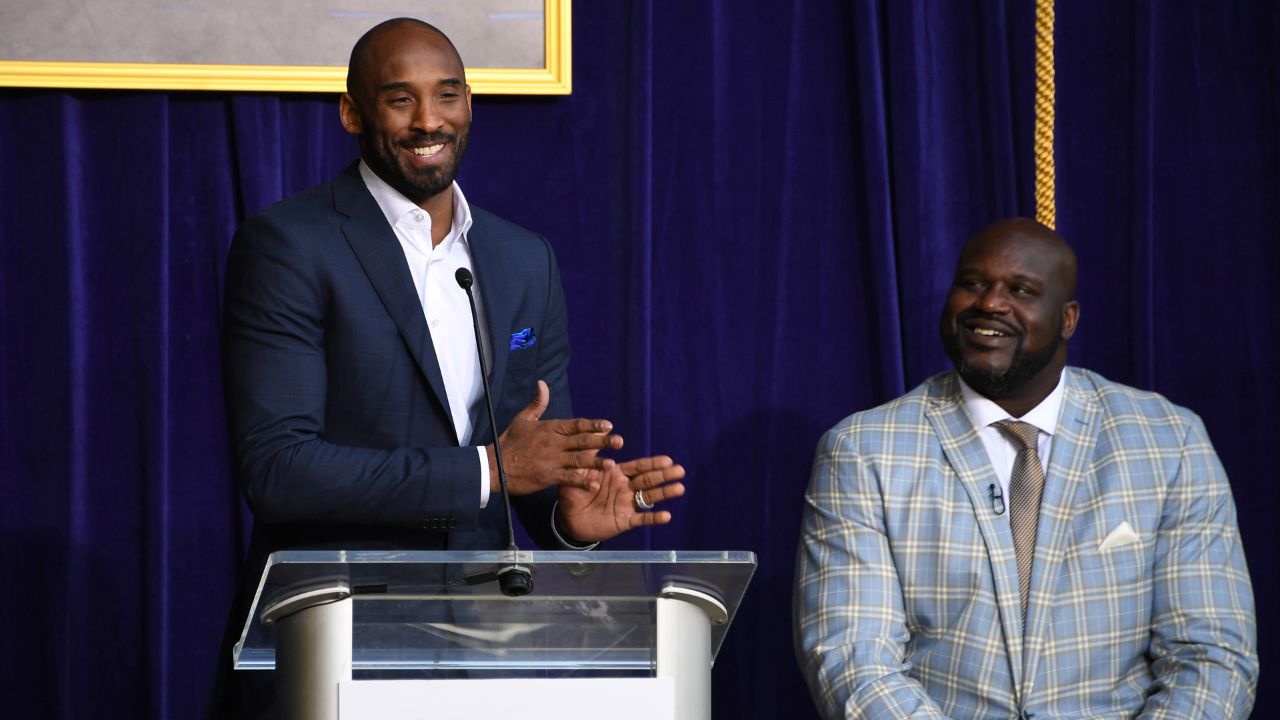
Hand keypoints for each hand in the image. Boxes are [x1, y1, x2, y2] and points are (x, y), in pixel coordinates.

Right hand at [492, 380, 622, 494]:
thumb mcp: (523, 419)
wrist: (494, 466)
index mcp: (549, 428)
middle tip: (620, 441)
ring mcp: (551, 460)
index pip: (575, 424)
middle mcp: (553, 443)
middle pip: (582, 441)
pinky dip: (581, 481)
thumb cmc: (509, 442)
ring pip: (578, 460)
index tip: (609, 425)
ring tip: (612, 464)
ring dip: (596, 462)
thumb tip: (542, 383)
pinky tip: (594, 483)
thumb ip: (537, 403)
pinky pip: (568, 478)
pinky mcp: (547, 476)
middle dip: (602, 441)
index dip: (593, 424)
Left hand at [556, 455, 685, 542]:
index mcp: (617, 474)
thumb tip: (600, 430)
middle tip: (680, 470)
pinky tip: (666, 516)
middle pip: (648, 480)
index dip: (653, 464)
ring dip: (665, 493)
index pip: (638, 467)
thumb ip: (591, 452)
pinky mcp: (624, 521)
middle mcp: (626, 488)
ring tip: (679, 488)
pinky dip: (653, 518)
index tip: (668, 459)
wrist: (567, 518)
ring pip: (649, 498)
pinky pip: (641, 519)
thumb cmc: (573, 491)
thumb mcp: (579, 469)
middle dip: (664, 475)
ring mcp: (626, 505)